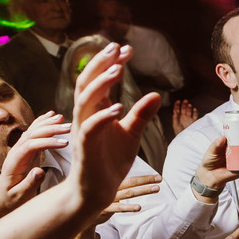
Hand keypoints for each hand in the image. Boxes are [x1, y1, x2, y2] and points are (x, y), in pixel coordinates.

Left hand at [0, 111, 71, 208]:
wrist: (3, 198)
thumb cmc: (12, 199)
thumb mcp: (20, 196)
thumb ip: (29, 184)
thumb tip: (39, 171)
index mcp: (13, 162)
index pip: (31, 146)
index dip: (48, 142)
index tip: (65, 143)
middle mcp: (15, 151)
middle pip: (32, 134)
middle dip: (50, 128)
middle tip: (69, 127)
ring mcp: (19, 148)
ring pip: (33, 130)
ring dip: (48, 123)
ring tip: (62, 118)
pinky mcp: (25, 148)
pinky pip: (33, 131)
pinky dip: (42, 122)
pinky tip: (51, 116)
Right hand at [70, 43, 161, 212]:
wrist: (98, 190)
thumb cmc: (111, 161)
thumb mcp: (131, 134)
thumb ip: (141, 114)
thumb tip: (156, 94)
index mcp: (96, 110)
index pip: (100, 80)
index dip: (111, 63)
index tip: (127, 49)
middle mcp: (85, 116)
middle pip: (86, 83)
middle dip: (100, 64)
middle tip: (116, 48)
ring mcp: (83, 130)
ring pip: (84, 101)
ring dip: (101, 84)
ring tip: (118, 70)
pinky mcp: (84, 147)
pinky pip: (89, 127)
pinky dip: (102, 116)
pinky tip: (118, 108)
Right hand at [94, 173, 161, 224]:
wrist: (79, 213)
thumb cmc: (94, 200)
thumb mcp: (104, 191)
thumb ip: (115, 186)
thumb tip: (131, 184)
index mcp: (111, 183)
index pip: (131, 178)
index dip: (145, 178)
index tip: (158, 176)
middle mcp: (110, 187)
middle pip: (132, 182)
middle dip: (147, 180)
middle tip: (160, 179)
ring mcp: (107, 197)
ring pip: (128, 193)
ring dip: (143, 190)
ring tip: (157, 188)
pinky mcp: (104, 208)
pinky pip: (118, 208)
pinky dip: (128, 207)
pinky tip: (139, 207)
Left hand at [172, 100, 198, 134]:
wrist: (186, 138)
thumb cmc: (179, 133)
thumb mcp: (175, 125)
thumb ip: (175, 117)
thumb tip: (175, 110)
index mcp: (178, 117)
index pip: (177, 109)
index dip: (177, 105)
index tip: (178, 101)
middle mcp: (183, 117)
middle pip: (183, 108)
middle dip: (184, 104)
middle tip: (185, 101)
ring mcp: (188, 119)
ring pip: (189, 111)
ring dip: (189, 107)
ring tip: (189, 105)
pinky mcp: (193, 121)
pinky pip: (195, 115)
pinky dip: (195, 112)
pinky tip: (194, 109)